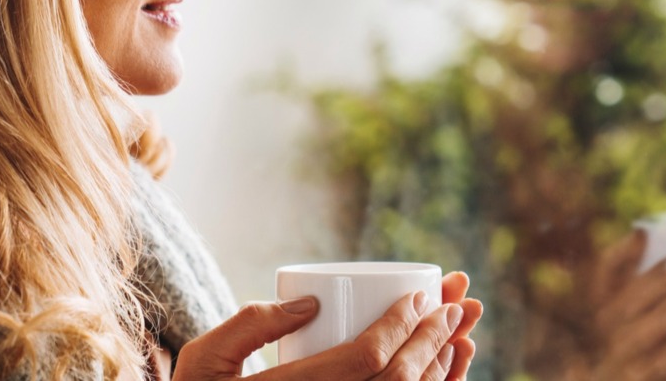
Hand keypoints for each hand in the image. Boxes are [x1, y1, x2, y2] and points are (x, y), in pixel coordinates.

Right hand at [175, 279, 481, 380]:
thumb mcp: (204, 361)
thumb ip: (248, 326)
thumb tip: (312, 302)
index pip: (365, 359)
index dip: (402, 325)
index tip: (419, 296)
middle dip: (437, 338)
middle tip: (455, 304)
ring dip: (446, 368)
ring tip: (461, 332)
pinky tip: (449, 371)